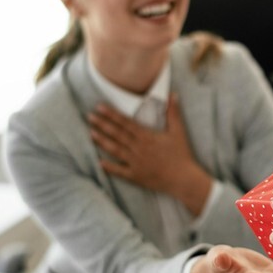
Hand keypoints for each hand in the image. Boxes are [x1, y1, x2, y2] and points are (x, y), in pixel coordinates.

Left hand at [88, 94, 211, 215]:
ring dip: (102, 141)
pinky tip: (99, 162)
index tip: (100, 107)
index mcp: (147, 137)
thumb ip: (173, 112)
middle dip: (102, 124)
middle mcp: (138, 148)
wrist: (183, 179)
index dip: (112, 114)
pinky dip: (109, 167)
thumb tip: (173, 94)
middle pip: (117, 134)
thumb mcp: (179, 131)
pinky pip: (119, 171)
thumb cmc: (182, 154)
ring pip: (115, 150)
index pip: (126, 123)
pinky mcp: (135, 176)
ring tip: (91, 133)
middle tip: (89, 116)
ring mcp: (135, 163)